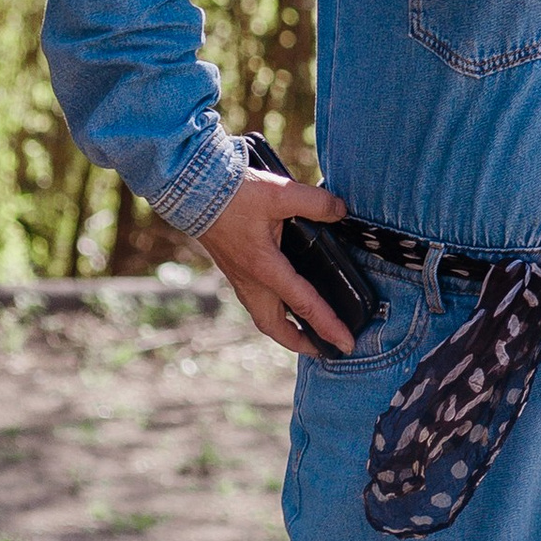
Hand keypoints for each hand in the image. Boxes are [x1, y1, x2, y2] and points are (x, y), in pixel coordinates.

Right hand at [196, 163, 353, 358]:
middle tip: (324, 348)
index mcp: (265, 268)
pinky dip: (273, 311)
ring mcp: (239, 277)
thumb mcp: (280, 193)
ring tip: (305, 332)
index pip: (305, 304)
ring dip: (285, 330)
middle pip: (276, 327)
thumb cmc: (234, 195)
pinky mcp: (234, 270)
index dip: (329, 326)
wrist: (193, 191)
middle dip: (301, 342)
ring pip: (263, 316)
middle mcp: (251, 281)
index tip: (346, 343)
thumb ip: (315, 203)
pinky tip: (284, 300)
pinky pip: (255, 301)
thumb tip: (341, 210)